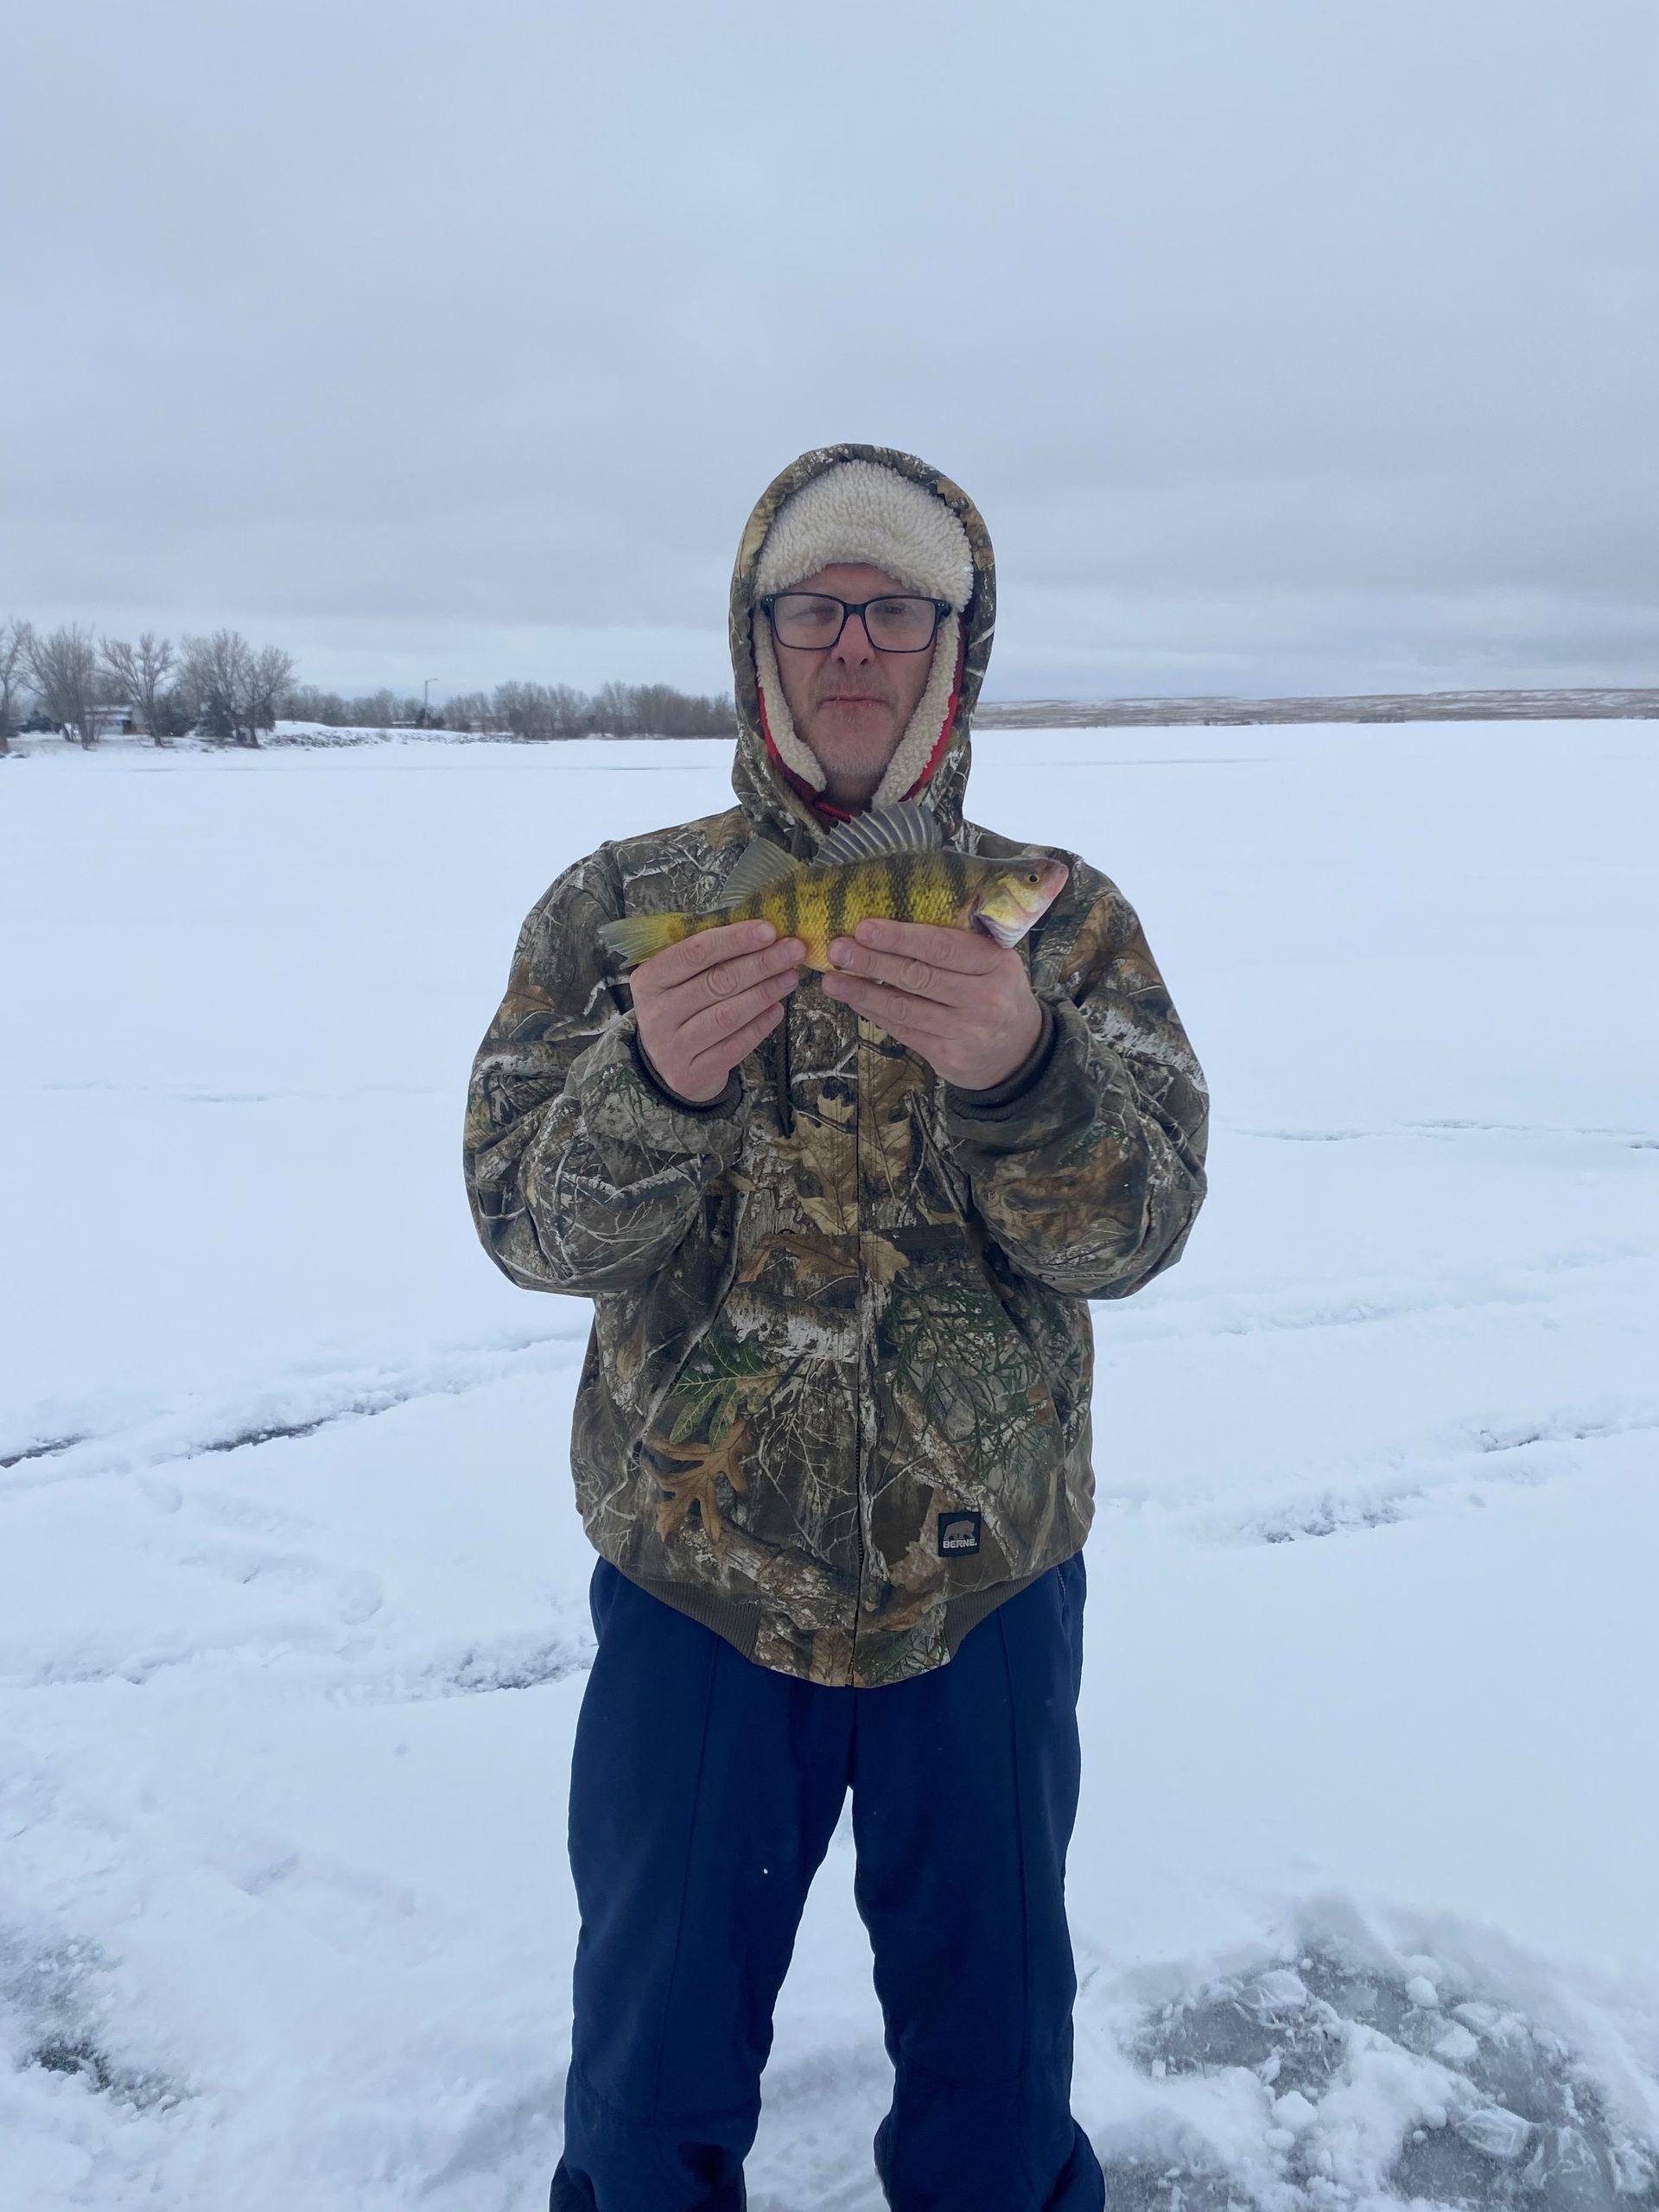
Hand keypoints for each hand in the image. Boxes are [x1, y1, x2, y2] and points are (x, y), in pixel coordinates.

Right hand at [631, 920, 803, 1103]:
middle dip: (760, 964)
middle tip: (793, 951)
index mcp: (648, 980)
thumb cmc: (681, 1009)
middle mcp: (655, 1014)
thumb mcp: (679, 980)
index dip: (734, 939)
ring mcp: (671, 1047)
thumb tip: (762, 933)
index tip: (769, 930)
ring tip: (790, 977)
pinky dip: (760, 1026)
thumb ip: (709, 958)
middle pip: (716, 982)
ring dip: (765, 993)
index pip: (694, 953)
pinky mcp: (690, 1074)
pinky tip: (777, 1009)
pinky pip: (733, 1047)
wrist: (667, 1065)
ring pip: (727, 1015)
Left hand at [822, 918, 1043, 1089]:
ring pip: (904, 1007)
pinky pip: (903, 1031)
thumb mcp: (993, 961)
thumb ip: (957, 943)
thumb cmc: (996, 990)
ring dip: (863, 991)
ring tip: (831, 979)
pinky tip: (854, 999)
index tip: (864, 926)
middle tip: (837, 948)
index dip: (900, 937)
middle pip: (918, 976)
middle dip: (872, 961)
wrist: (1019, 1050)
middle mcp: (983, 998)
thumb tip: (893, 921)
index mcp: (995, 964)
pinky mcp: (948, 1056)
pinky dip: (874, 1013)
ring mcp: (965, 1031)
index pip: (942, 947)